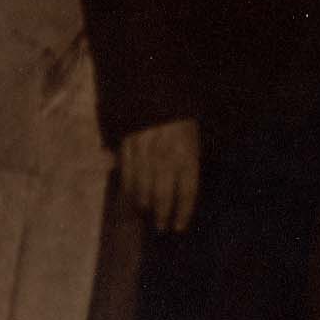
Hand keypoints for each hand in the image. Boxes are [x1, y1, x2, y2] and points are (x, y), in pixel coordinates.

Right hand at [120, 119, 202, 234]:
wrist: (154, 91)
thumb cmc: (180, 119)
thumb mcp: (193, 139)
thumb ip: (188, 164)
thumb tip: (182, 192)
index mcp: (187, 154)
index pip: (187, 191)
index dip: (183, 212)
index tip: (179, 227)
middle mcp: (166, 157)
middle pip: (163, 195)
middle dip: (162, 215)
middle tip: (161, 228)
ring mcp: (144, 154)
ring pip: (142, 189)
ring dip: (144, 206)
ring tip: (146, 215)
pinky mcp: (127, 149)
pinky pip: (126, 177)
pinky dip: (128, 191)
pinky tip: (131, 200)